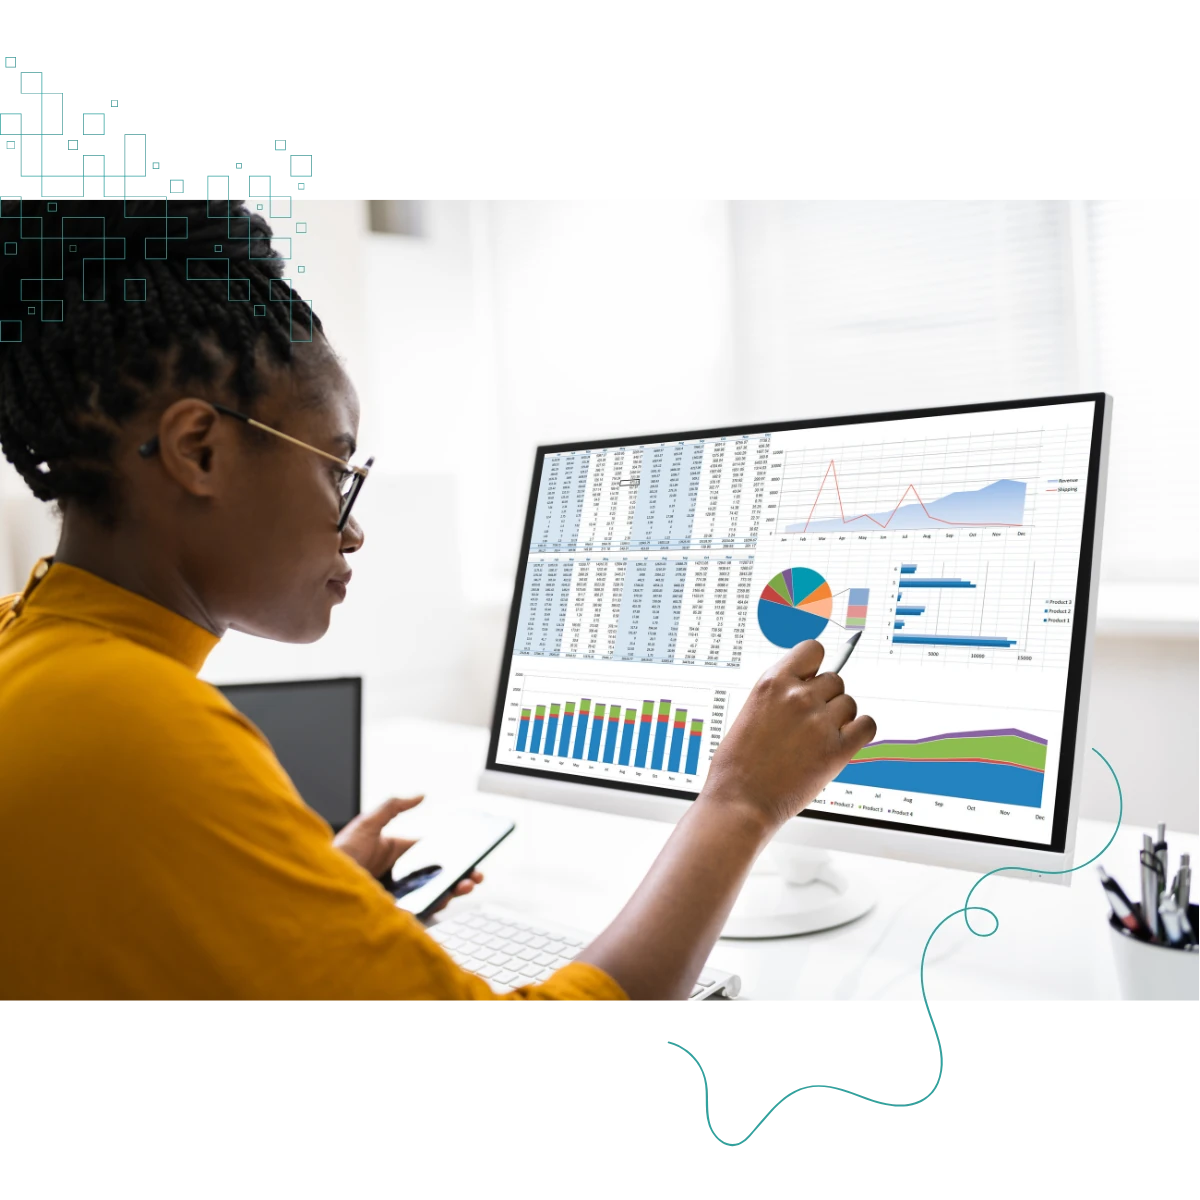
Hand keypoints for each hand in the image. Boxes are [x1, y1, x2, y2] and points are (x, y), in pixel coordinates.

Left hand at [333, 795, 482, 911]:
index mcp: (393, 852)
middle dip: (458, 875)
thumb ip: (393, 806)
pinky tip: (445, 898)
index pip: (428, 854)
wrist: (320, 888)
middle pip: (435, 876)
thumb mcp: (367, 823)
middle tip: (474, 875)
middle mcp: (397, 875)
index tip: (467, 855)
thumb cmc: (338, 855)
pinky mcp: (392, 912)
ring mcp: (396, 894)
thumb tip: (421, 795)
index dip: (449, 854)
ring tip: (465, 885)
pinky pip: (419, 910)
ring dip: (452, 890)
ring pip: (431, 893)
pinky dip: (435, 905)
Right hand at [701, 639, 876, 831]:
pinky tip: (843, 742)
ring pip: (849, 703)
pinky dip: (859, 733)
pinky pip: (867, 726)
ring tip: (817, 739)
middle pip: (835, 679)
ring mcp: (819, 722)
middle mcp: (798, 697)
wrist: (741, 800)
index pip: (813, 650)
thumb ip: (780, 694)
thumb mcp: (751, 712)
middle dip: (826, 698)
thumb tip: (808, 685)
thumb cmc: (739, 763)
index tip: (812, 677)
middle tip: (809, 722)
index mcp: (772, 682)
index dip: (815, 665)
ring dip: (840, 718)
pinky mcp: (837, 749)